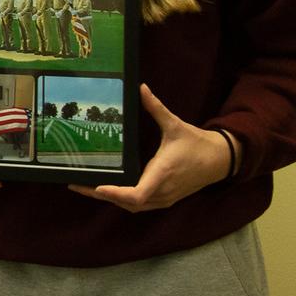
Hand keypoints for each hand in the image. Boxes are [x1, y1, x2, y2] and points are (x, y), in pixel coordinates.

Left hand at [70, 84, 233, 211]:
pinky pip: (140, 206)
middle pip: (127, 203)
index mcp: (162, 173)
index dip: (116, 193)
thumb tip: (141, 88)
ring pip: (133, 207)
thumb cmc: (197, 143)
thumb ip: (156, 108)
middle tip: (75, 184)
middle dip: (100, 195)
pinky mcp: (165, 199)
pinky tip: (107, 190)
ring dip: (110, 199)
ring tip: (85, 187)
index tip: (97, 186)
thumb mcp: (175, 124)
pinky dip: (122, 200)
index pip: (136, 194)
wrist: (220, 161)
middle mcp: (162, 190)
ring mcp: (164, 198)